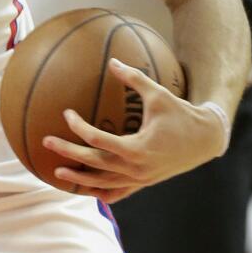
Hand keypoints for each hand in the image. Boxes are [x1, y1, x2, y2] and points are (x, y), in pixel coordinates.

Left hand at [41, 59, 228, 202]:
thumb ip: (134, 78)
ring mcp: (140, 179)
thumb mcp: (158, 94)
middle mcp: (137, 167)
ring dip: (80, 179)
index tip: (66, 113)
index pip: (99, 140)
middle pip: (95, 164)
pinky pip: (118, 192)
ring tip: (56, 173)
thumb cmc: (181, 114)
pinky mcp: (144, 183)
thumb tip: (112, 60)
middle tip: (46, 142)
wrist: (205, 139)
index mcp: (138, 147)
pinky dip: (100, 192)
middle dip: (69, 153)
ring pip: (104, 184)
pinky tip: (83, 189)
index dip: (79, 127)